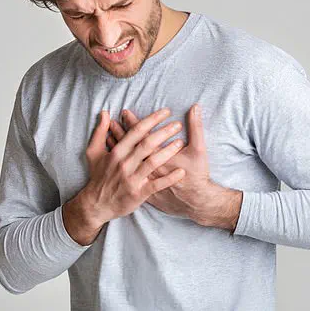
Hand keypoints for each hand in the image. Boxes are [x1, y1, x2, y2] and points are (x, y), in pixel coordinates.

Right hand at [82, 107, 186, 225]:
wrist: (96, 205)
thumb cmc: (98, 176)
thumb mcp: (93, 152)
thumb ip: (100, 131)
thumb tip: (105, 113)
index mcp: (116, 152)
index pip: (136, 132)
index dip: (151, 120)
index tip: (166, 112)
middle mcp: (124, 164)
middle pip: (147, 144)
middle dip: (163, 132)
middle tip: (177, 125)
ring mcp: (132, 179)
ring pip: (152, 162)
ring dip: (168, 152)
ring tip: (180, 143)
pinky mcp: (138, 193)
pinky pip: (156, 184)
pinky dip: (169, 178)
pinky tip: (181, 172)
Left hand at [107, 104, 217, 222]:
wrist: (195, 202)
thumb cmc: (197, 175)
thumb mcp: (199, 150)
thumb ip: (196, 127)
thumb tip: (195, 107)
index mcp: (159, 154)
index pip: (142, 134)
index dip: (133, 122)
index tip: (125, 113)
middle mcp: (147, 165)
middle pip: (130, 145)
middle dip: (122, 131)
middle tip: (114, 120)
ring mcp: (143, 177)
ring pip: (127, 158)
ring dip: (118, 145)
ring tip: (109, 134)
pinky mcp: (142, 186)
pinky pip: (126, 170)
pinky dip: (121, 161)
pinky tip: (114, 154)